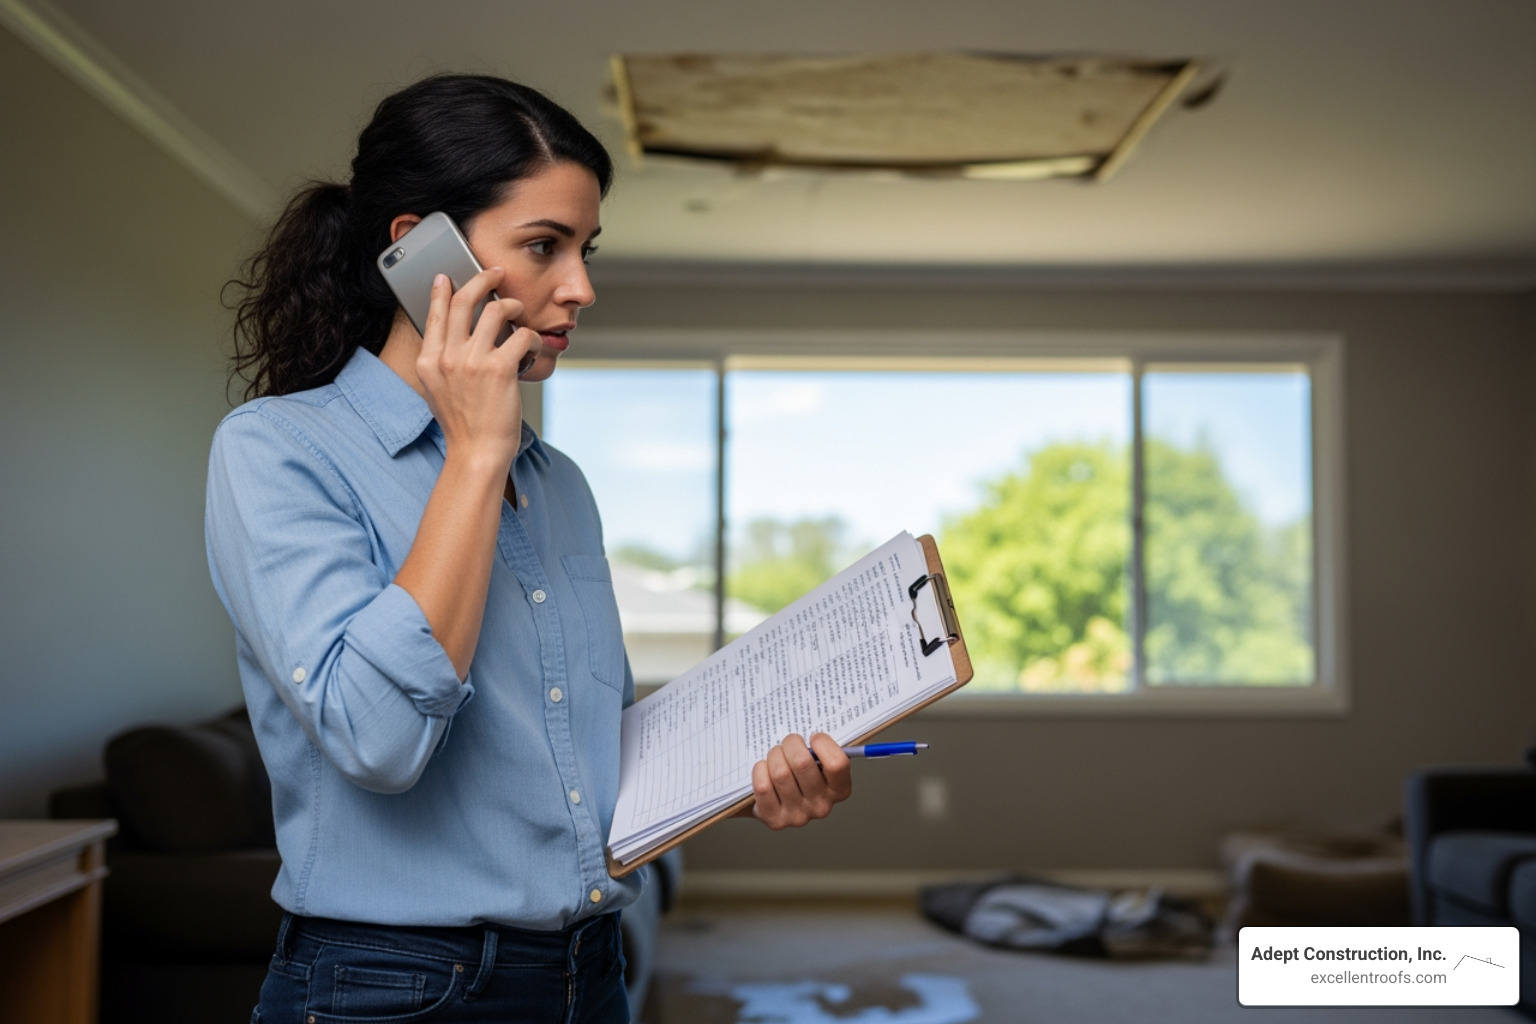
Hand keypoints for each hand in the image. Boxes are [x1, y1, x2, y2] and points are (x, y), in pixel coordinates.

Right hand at [415, 269, 538, 469]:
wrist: (477, 452)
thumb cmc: (463, 424)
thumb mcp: (437, 389)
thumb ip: (440, 361)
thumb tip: (451, 336)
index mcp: (429, 360)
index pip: (436, 312)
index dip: (443, 290)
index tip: (448, 276)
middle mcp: (447, 357)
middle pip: (464, 300)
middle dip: (483, 279)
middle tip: (496, 273)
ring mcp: (473, 361)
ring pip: (497, 310)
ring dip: (514, 307)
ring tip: (521, 315)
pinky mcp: (500, 369)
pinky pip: (523, 336)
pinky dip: (533, 339)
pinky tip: (534, 348)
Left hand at [749, 733, 851, 829]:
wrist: (776, 800)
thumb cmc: (799, 774)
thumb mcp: (818, 761)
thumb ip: (820, 749)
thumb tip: (810, 731)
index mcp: (839, 790)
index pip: (837, 764)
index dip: (823, 744)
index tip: (813, 738)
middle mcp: (822, 806)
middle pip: (802, 763)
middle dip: (790, 744)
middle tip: (788, 743)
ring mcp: (799, 816)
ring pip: (781, 773)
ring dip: (774, 756)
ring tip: (775, 756)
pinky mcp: (776, 820)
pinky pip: (764, 786)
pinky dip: (760, 771)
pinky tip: (764, 769)